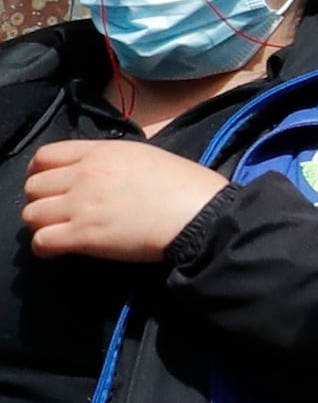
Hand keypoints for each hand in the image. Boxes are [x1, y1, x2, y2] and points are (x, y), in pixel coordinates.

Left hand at [24, 139, 224, 264]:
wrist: (201, 215)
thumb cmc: (188, 186)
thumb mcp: (147, 156)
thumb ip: (113, 161)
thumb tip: (100, 173)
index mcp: (101, 153)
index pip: (45, 157)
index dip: (38, 173)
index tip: (47, 185)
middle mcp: (84, 175)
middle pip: (33, 187)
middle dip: (41, 201)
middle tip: (57, 212)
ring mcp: (82, 205)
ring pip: (31, 214)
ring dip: (41, 225)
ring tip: (59, 232)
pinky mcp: (85, 236)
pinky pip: (42, 241)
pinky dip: (44, 248)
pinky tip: (57, 250)